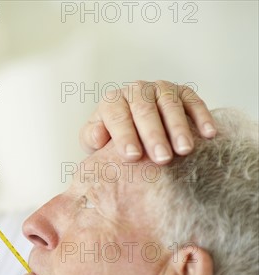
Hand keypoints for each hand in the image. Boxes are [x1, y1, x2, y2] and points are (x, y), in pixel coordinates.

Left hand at [79, 80, 216, 163]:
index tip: (133, 156)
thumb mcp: (94, 140)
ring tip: (184, 150)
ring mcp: (161, 89)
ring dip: (178, 128)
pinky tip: (209, 134)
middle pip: (145, 111)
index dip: (124, 136)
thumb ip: (91, 138)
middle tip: (161, 159)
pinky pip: (194, 101)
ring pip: (170, 105)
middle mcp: (136, 90)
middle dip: (154, 136)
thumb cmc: (111, 138)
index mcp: (112, 101)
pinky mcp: (183, 92)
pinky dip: (202, 116)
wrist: (133, 128)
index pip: (117, 116)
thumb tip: (97, 137)